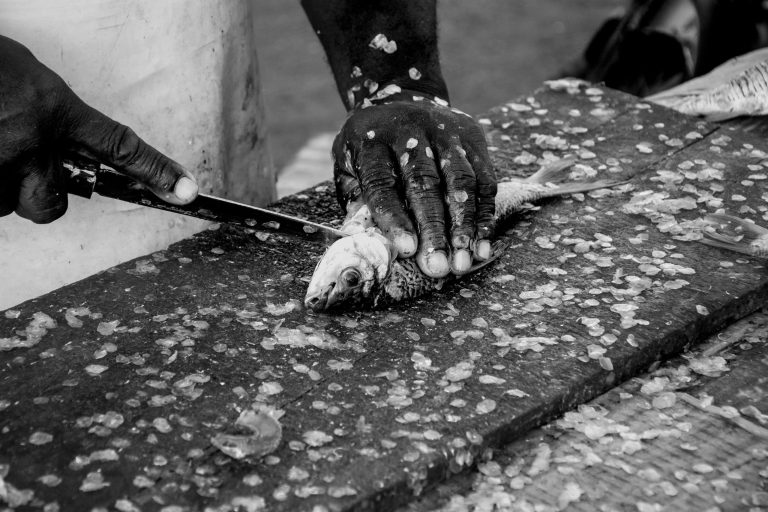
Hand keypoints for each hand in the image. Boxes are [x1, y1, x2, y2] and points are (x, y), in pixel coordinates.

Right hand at [0, 36, 197, 223]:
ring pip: (4, 204)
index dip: (155, 171)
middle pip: (51, 207)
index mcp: (55, 111)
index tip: (186, 191)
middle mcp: (31, 144)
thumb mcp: (29, 80)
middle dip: (38, 198)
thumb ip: (54, 118)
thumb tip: (62, 148)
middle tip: (18, 168)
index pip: (119, 147)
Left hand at [332, 88, 496, 277]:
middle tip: (438, 267)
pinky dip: (484, 217)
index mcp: (372, 141)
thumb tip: (370, 244)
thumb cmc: (370, 148)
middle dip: (434, 230)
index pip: (382, 182)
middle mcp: (411, 132)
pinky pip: (484, 180)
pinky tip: (481, 247)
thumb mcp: (349, 165)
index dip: (395, 218)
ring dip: (464, 226)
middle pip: (425, 184)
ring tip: (462, 262)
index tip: (407, 250)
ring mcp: (445, 133)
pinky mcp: (472, 138)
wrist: (400, 98)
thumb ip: (357, 201)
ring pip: (461, 182)